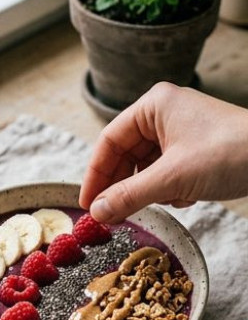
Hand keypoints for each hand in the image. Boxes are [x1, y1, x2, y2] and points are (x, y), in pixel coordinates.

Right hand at [80, 83, 247, 222]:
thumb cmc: (232, 153)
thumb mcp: (173, 179)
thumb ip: (129, 195)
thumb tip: (97, 212)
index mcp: (154, 106)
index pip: (109, 142)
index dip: (95, 175)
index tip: (87, 203)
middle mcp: (165, 113)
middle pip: (126, 154)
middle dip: (123, 185)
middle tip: (111, 213)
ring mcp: (183, 130)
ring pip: (147, 165)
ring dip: (149, 188)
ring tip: (157, 204)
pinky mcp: (198, 148)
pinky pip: (168, 170)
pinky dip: (169, 187)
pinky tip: (184, 198)